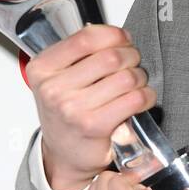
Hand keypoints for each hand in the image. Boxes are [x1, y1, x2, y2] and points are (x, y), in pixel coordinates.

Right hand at [24, 24, 157, 189]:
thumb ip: (80, 54)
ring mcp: (73, 109)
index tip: (123, 39)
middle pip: (111, 56)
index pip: (86, 38)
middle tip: (133, 64)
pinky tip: (140, 99)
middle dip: (131, 56)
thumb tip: (115, 36)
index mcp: (43, 69)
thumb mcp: (59, 78)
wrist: (65, 154)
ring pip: (126, 77)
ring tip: (135, 84)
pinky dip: (145, 96)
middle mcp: (54, 88)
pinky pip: (134, 99)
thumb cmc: (66, 114)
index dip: (113, 35)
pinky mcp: (94, 126)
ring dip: (140, 78)